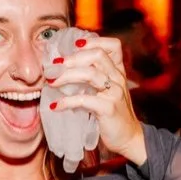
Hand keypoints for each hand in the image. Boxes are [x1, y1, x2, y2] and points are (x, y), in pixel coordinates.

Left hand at [45, 35, 145, 165]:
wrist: (128, 138)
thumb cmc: (113, 115)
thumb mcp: (107, 91)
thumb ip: (93, 79)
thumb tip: (63, 69)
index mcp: (118, 72)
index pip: (114, 46)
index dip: (94, 41)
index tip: (75, 45)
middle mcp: (117, 79)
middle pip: (97, 55)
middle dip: (73, 58)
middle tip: (54, 66)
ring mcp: (114, 93)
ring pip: (90, 74)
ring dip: (66, 76)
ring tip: (51, 82)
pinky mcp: (108, 109)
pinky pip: (84, 100)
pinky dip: (66, 101)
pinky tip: (56, 105)